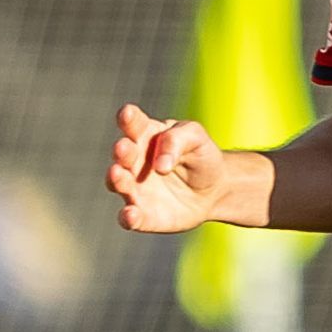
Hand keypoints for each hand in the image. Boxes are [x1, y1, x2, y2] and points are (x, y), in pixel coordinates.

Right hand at [108, 103, 231, 231]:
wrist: (215, 190)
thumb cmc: (201, 157)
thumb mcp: (196, 138)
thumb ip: (177, 141)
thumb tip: (160, 165)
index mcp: (146, 136)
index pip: (134, 124)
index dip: (128, 118)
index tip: (127, 113)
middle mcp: (135, 162)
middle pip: (122, 154)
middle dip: (121, 151)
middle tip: (124, 147)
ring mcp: (136, 189)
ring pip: (118, 183)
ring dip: (116, 179)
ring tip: (117, 174)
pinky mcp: (143, 215)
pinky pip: (130, 217)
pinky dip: (127, 217)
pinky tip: (130, 214)